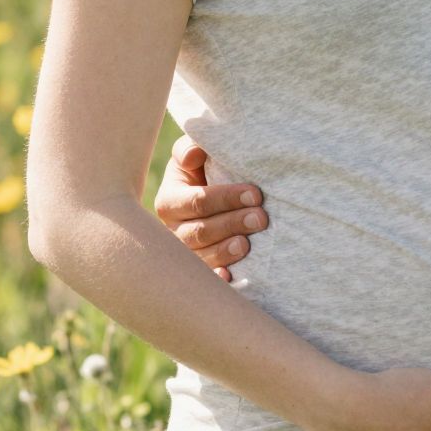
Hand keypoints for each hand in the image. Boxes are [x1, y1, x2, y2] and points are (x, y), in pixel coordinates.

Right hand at [153, 138, 267, 282]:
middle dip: (231, 224)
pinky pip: (206, 280)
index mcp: (169, 201)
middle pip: (199, 232)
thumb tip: (192, 155)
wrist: (212, 199)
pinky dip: (216, 279)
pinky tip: (229, 276)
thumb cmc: (205, 173)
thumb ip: (190, 149)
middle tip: (261, 218)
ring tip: (247, 244)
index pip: (197, 201)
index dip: (226, 198)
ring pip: (202, 257)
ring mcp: (185, 256)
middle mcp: (172, 232)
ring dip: (225, 252)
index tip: (256, 193)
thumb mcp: (195, 157)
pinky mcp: (199, 273)